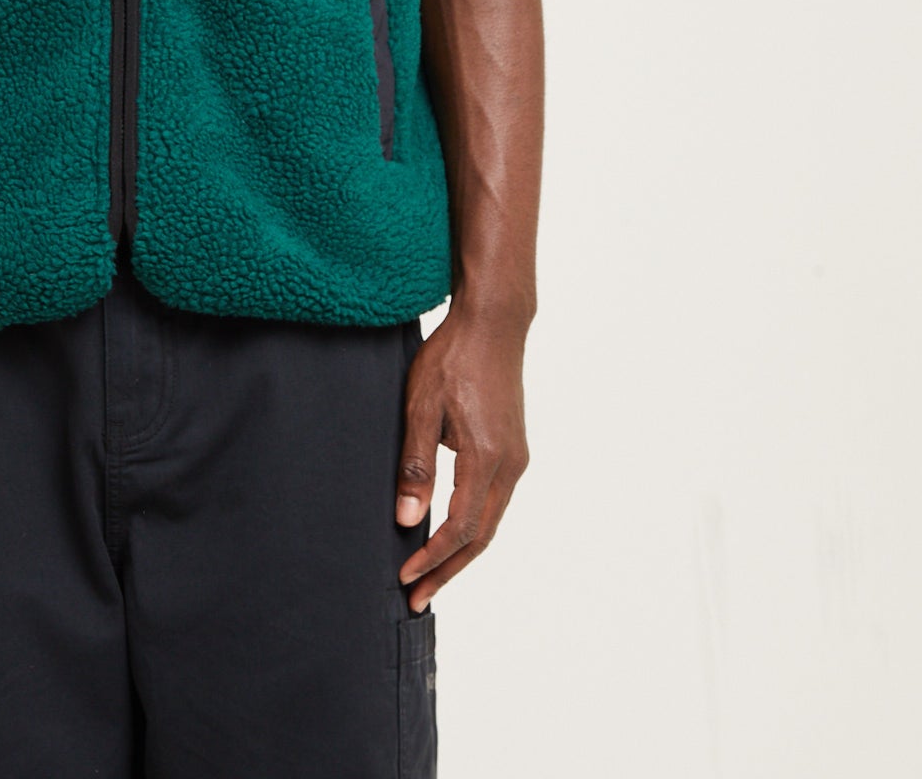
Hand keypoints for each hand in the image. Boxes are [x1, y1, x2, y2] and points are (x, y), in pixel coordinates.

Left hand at [395, 305, 530, 611]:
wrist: (493, 322)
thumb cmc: (452, 357)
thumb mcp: (421, 406)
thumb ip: (415, 465)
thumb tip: (406, 519)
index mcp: (487, 458)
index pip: (461, 529)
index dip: (432, 559)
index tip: (405, 579)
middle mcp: (511, 465)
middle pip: (481, 537)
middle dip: (448, 571)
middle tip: (417, 599)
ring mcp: (516, 456)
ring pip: (491, 521)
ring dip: (462, 552)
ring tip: (431, 575)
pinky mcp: (513, 447)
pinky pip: (494, 501)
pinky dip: (473, 526)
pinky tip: (452, 532)